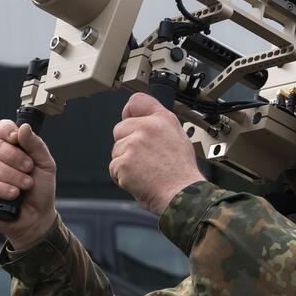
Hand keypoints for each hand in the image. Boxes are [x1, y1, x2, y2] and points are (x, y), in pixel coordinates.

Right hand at [0, 120, 57, 249]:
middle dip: (16, 158)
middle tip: (29, 169)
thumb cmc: (40, 190)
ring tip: (25, 186)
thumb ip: (35, 145)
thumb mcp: (45, 165)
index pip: (0, 129)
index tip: (16, 138)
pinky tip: (13, 194)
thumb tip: (23, 128)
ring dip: (13, 176)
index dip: (6, 130)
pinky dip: (2, 188)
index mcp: (11, 148)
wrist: (38, 217)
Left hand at [110, 93, 203, 214]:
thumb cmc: (181, 173)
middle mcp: (147, 127)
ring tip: (145, 171)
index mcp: (162, 119)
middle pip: (120, 129)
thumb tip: (143, 122)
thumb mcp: (179, 138)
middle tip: (144, 159)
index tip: (129, 118)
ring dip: (125, 162)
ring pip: (116, 150)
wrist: (181, 194)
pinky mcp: (124, 162)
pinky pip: (114, 168)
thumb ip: (159, 126)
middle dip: (126, 144)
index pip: (137, 101)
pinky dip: (122, 177)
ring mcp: (134, 144)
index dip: (130, 112)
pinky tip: (139, 180)